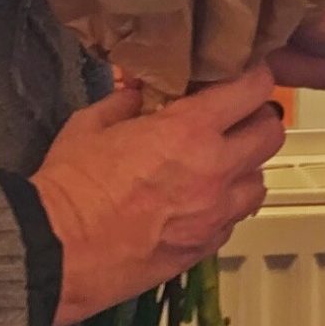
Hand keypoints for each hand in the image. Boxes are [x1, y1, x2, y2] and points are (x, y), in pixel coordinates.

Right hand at [31, 63, 284, 325]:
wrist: (54, 251)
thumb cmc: (69, 185)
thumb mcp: (91, 124)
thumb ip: (125, 103)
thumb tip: (139, 95)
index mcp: (189, 131)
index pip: (252, 90)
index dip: (255, 76)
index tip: (247, 74)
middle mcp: (214, 171)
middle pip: (270, 135)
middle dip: (257, 120)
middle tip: (235, 117)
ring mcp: (213, 214)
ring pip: (259, 183)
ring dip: (246, 168)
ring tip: (219, 163)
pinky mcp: (204, 249)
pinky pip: (233, 220)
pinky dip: (226, 207)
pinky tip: (199, 201)